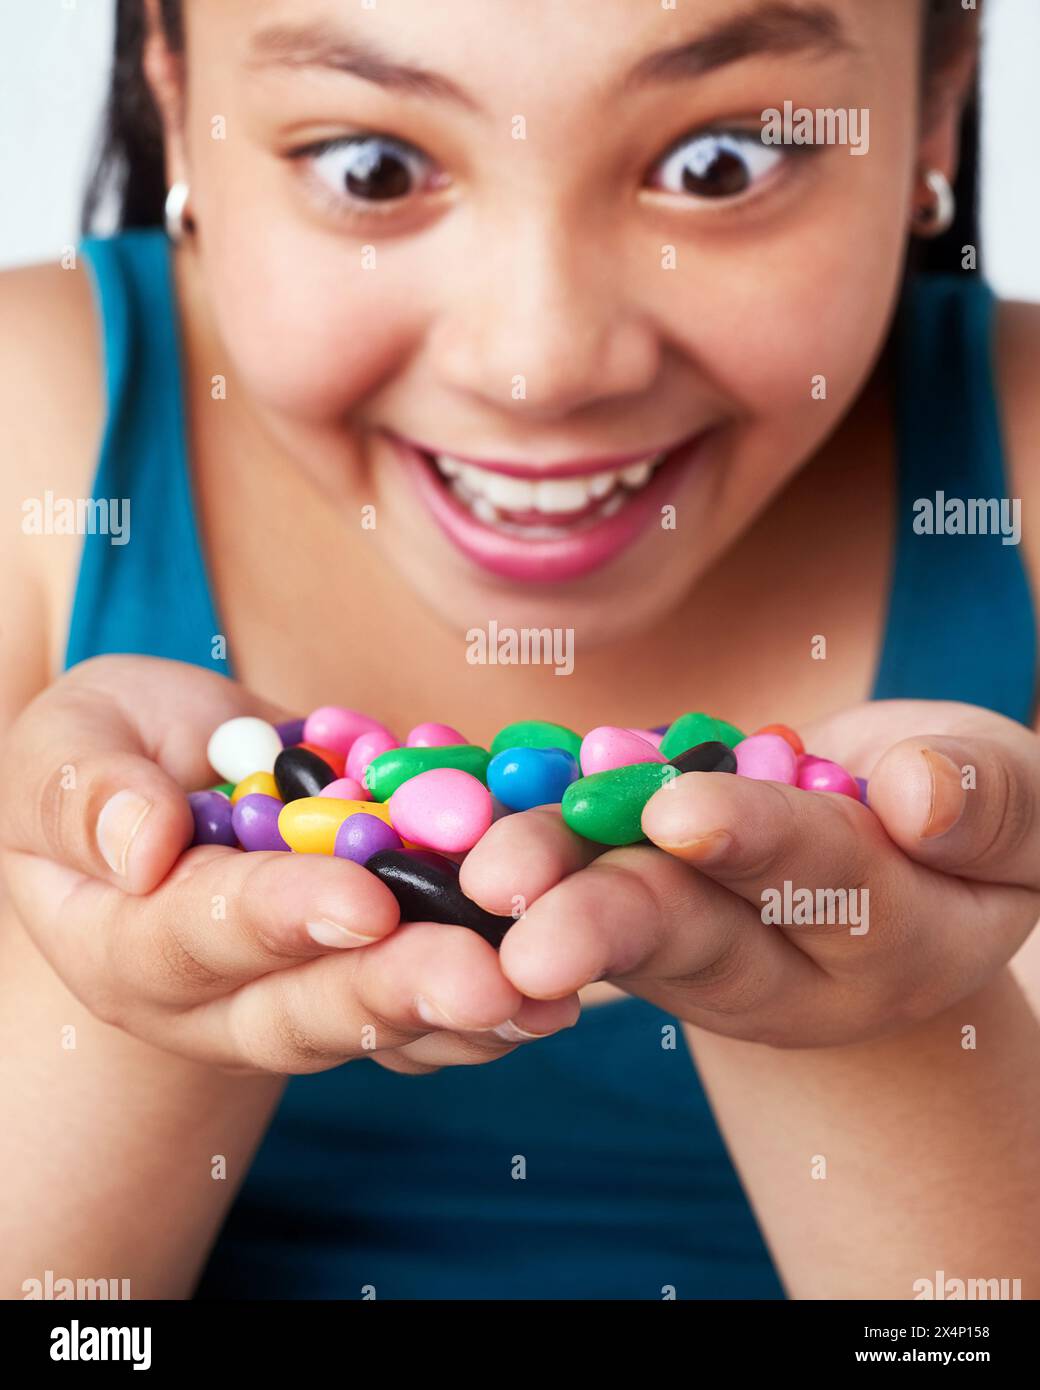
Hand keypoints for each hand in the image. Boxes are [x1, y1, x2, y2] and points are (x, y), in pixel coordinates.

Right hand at [0, 655, 577, 1075]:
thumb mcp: (66, 745)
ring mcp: (293, 995)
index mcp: (127, 944)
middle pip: (307, 1010)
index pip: (202, 939)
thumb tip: (142, 846)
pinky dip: (493, 996)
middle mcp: (215, 998)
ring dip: (470, 1012)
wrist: (170, 773)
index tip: (364, 903)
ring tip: (550, 999)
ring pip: (379, 1021)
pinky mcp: (360, 973)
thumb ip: (86, 792)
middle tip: (492, 980)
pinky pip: (424, 1000)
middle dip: (402, 991)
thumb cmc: (104, 750)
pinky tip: (566, 985)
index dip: (283, 919)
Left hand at [460, 700, 1039, 1046]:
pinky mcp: (634, 903)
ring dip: (539, 883)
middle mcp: (775, 958)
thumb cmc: (970, 832)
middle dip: (604, 907)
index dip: (754, 841)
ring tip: (469, 869)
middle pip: (690, 928)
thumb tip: (916, 794)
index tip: (681, 810)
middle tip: (513, 893)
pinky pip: (573, 869)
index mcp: (886, 938)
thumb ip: (990, 807)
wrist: (891, 864)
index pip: (821, 884)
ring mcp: (694, 938)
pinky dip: (510, 838)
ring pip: (613, 911)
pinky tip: (438, 806)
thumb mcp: (1017, 819)